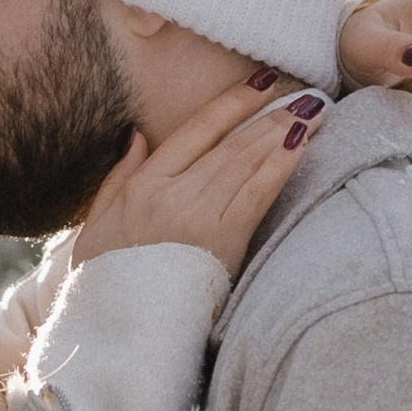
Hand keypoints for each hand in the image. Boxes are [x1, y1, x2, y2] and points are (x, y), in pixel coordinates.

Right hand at [73, 79, 326, 276]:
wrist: (120, 328)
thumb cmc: (107, 279)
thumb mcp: (97, 222)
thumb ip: (119, 175)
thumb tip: (137, 135)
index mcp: (144, 184)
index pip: (198, 129)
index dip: (234, 102)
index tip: (264, 82)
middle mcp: (174, 194)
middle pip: (232, 144)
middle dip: (272, 116)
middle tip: (306, 95)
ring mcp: (200, 218)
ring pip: (248, 164)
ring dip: (284, 135)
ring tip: (314, 114)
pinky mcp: (224, 243)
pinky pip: (258, 195)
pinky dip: (281, 167)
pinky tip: (300, 147)